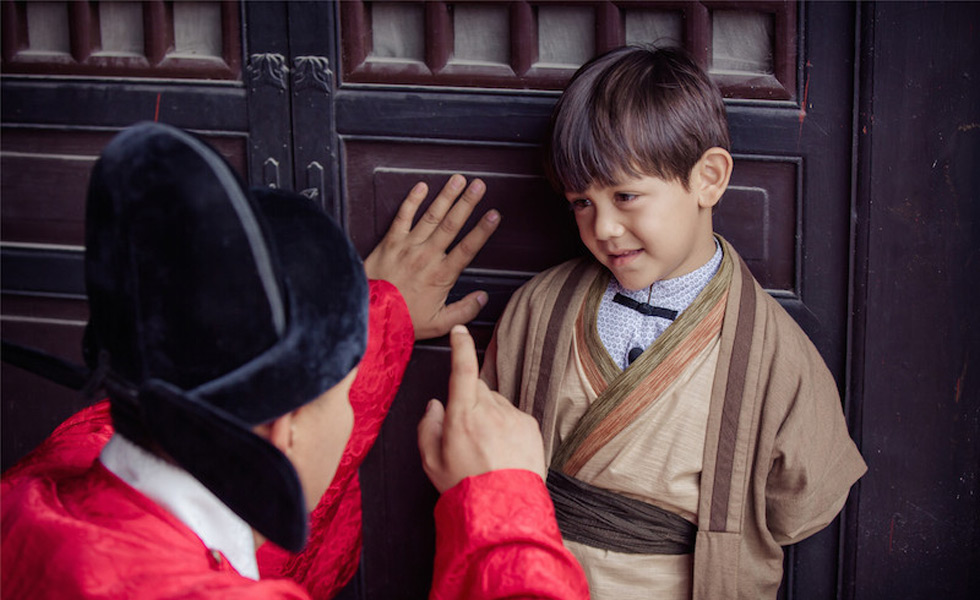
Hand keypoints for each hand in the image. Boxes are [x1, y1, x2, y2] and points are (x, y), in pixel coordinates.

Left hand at [364, 175, 499, 339]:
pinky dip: (411, 200)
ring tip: (459, 180)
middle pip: (452, 225)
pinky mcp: (390, 242)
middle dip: (467, 202)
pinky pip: (402, 217)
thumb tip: (483, 296)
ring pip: (431, 216)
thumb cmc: (403, 320)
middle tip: (480, 185)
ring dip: (446, 196)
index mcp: (441, 275)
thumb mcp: (439, 324)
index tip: (494, 214)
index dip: (483, 230)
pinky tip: (421, 186)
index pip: (468, 248)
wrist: (369, 316)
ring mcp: (408, 247)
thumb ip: (464, 310)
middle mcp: (427, 257)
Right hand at [417, 325, 545, 492]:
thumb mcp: (431, 462)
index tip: (459, 331)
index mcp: (462, 415)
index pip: (463, 368)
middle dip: (471, 401)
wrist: (503, 510)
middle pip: (478, 389)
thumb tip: (435, 405)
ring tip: (486, 449)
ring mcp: (513, 417)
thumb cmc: (465, 488)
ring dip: (489, 416)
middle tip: (466, 432)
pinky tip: (502, 451)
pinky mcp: (531, 426)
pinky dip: (506, 426)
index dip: (460, 345)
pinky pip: (514, 416)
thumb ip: (427, 427)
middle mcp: (490, 411)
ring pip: (497, 403)